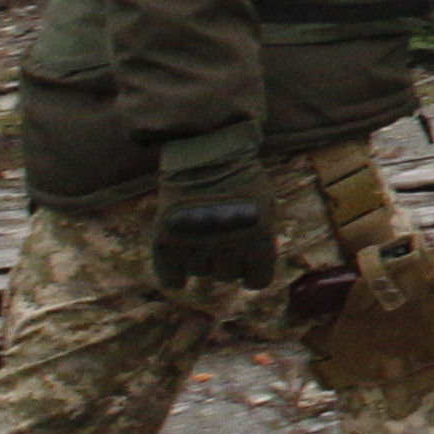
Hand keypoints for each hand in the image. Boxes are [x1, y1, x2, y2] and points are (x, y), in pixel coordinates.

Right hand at [149, 191, 278, 295]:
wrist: (206, 153)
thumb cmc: (242, 178)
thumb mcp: (266, 206)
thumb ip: (263, 239)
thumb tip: (252, 269)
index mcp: (258, 240)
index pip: (257, 281)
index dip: (252, 273)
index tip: (247, 265)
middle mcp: (229, 248)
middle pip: (227, 275)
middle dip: (227, 259)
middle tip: (221, 237)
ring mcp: (196, 245)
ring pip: (200, 272)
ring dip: (202, 258)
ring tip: (201, 232)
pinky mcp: (167, 242)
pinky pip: (171, 277)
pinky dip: (174, 275)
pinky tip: (178, 266)